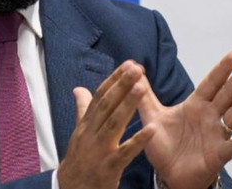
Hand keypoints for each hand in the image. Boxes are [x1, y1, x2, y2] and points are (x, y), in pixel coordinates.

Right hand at [57, 61, 155, 188]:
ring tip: (142, 87)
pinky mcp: (108, 167)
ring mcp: (99, 150)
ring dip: (128, 104)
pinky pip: (125, 153)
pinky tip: (152, 129)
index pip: (100, 96)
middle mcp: (91, 133)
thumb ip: (82, 110)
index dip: (114, 79)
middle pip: (107, 105)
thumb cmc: (79, 159)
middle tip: (136, 68)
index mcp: (87, 123)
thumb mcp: (79, 133)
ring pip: (114, 123)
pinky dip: (138, 141)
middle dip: (122, 85)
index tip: (128, 64)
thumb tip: (79, 89)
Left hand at [138, 51, 231, 188]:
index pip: (211, 83)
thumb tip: (132, 69)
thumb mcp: (151, 116)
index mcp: (195, 105)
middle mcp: (210, 117)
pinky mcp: (218, 155)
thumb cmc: (164, 145)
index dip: (222, 69)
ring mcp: (216, 135)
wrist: (167, 174)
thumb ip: (143, 93)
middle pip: (227, 94)